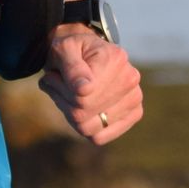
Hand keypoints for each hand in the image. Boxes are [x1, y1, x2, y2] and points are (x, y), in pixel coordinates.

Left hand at [40, 25, 142, 145]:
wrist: (85, 53)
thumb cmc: (72, 50)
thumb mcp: (63, 50)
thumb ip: (72, 68)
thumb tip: (84, 90)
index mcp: (115, 58)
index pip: (81, 95)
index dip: (59, 89)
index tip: (53, 75)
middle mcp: (130, 79)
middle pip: (83, 112)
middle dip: (63, 101)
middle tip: (56, 83)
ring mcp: (135, 98)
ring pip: (88, 127)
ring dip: (70, 114)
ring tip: (68, 94)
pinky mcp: (134, 114)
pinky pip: (99, 137)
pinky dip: (84, 127)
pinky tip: (81, 108)